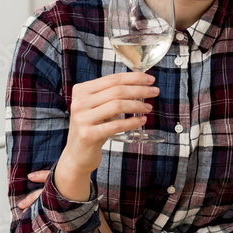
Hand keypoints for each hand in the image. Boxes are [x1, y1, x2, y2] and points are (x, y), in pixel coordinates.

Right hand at [55, 72, 158, 200]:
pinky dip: (132, 122)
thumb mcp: (98, 108)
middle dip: (140, 90)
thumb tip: (140, 85)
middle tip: (155, 92)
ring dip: (137, 105)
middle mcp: (79, 102)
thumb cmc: (92, 128)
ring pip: (117, 105)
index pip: (112, 79)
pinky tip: (142, 120)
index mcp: (81, 91)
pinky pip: (116, 125)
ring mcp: (82, 118)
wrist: (77, 155)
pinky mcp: (88, 134)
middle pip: (117, 90)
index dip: (134, 78)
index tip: (150, 79)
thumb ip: (111, 96)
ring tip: (148, 108)